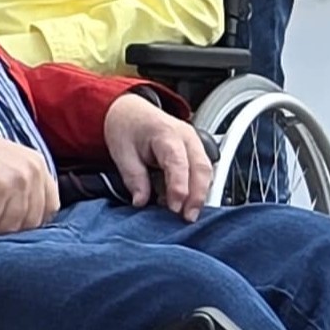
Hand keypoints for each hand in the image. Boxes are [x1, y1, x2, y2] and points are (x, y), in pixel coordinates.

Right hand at [0, 115, 61, 234]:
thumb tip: (28, 222)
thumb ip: (24, 187)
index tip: (5, 218)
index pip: (49, 208)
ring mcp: (16, 179)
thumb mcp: (7, 165)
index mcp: (38, 165)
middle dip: (4, 225)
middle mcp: (32, 171)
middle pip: (30, 222)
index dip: (27, 220)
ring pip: (9, 226)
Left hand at [102, 92, 211, 218]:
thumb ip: (134, 178)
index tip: (174, 208)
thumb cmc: (127, 128)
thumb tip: (142, 201)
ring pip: (207, 170)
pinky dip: (198, 188)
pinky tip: (186, 202)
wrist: (130, 112)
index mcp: (165, 133)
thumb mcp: (122, 153)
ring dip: (200, 194)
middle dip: (197, 195)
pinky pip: (204, 170)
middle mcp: (186, 136)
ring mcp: (194, 142)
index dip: (179, 187)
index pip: (178, 163)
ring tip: (187, 214)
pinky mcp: (195, 150)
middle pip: (201, 167)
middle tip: (187, 218)